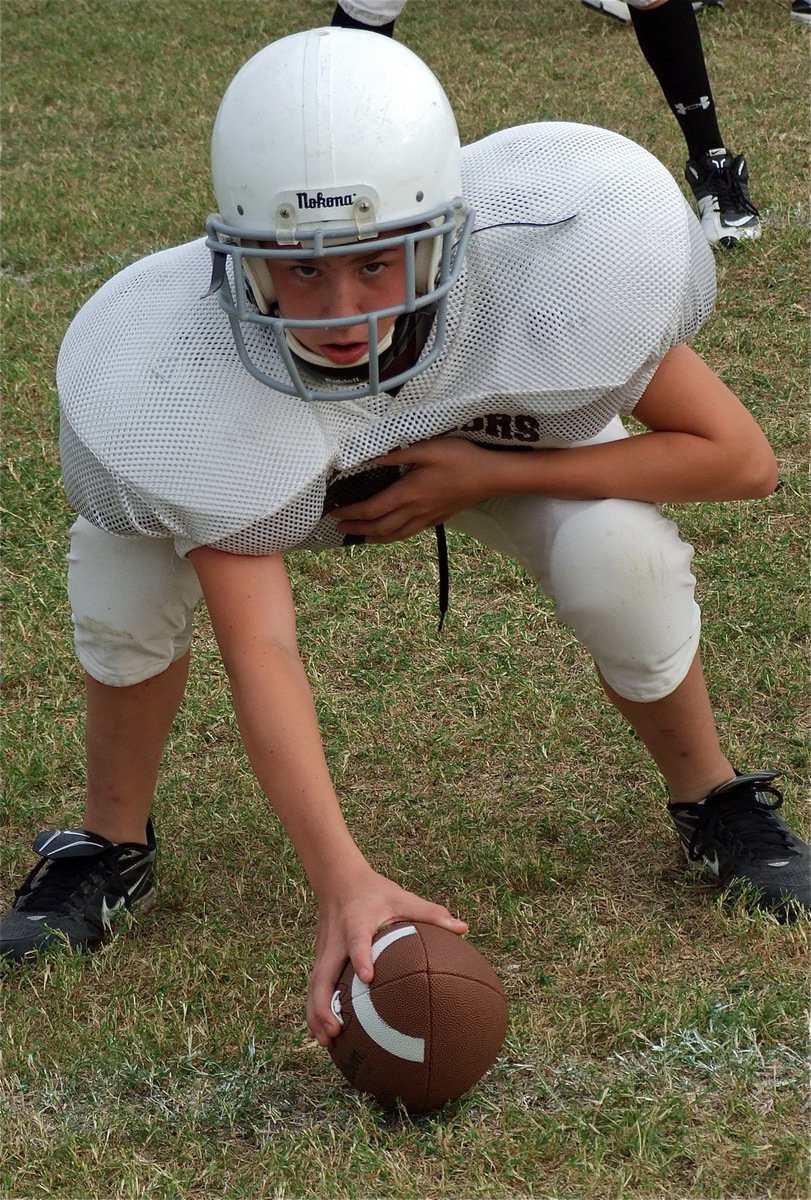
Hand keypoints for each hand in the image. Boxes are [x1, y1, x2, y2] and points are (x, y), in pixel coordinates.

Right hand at [307, 866, 467, 1046]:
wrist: (339, 881)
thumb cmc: (376, 892)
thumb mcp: (403, 898)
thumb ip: (431, 914)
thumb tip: (464, 929)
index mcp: (357, 922)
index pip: (357, 940)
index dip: (361, 957)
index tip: (369, 978)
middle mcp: (335, 940)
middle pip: (323, 974)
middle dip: (325, 1004)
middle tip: (337, 1030)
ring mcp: (324, 951)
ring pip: (314, 985)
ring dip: (316, 1014)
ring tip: (328, 1041)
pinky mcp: (319, 959)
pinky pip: (314, 987)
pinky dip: (315, 1011)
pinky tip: (324, 1034)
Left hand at [332, 438, 500, 541]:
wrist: (491, 476)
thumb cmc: (461, 458)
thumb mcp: (427, 448)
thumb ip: (397, 454)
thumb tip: (370, 457)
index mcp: (408, 494)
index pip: (371, 509)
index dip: (350, 513)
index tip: (333, 513)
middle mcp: (414, 511)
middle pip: (379, 528)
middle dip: (356, 528)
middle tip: (339, 527)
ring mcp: (427, 518)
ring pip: (394, 535)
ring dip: (374, 538)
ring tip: (360, 536)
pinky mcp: (437, 519)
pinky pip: (409, 533)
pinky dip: (393, 536)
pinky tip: (391, 532)